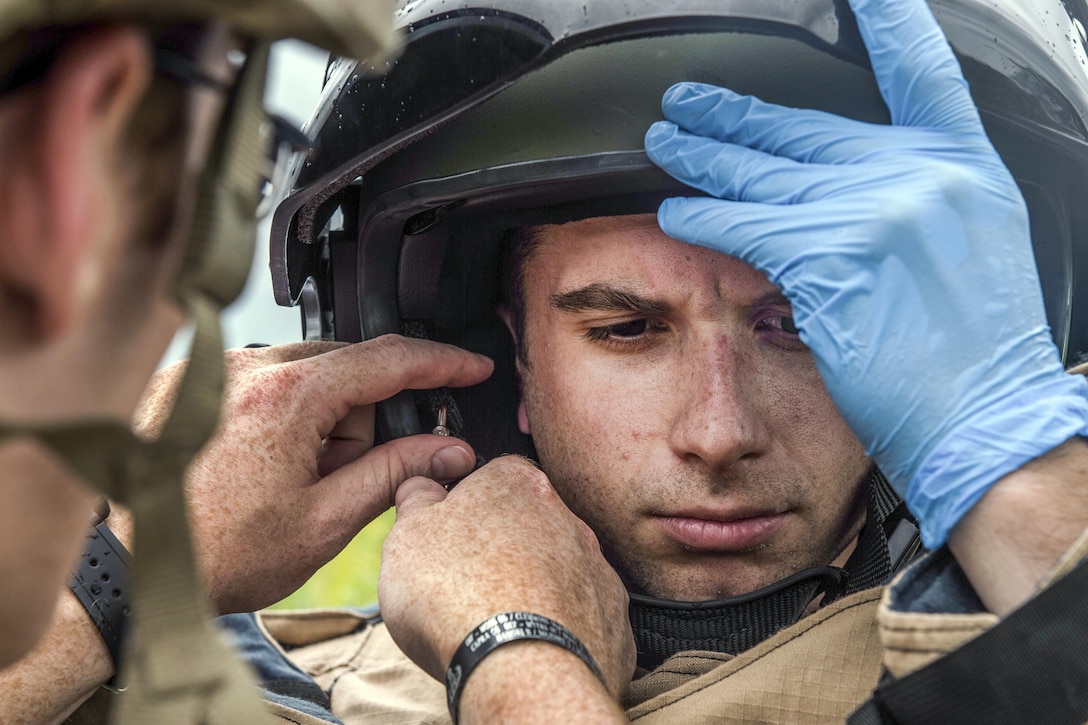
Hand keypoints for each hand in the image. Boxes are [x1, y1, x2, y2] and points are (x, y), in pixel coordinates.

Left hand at [134, 335, 493, 612]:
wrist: (134, 567)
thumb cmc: (219, 552)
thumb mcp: (325, 520)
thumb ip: (394, 472)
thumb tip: (450, 449)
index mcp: (288, 396)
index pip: (388, 359)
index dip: (442, 363)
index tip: (473, 367)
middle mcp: (247, 367)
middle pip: (348, 368)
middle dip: (361, 418)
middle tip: (339, 476)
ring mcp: (215, 368)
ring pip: (307, 372)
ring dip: (320, 417)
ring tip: (290, 477)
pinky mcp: (193, 380)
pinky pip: (265, 377)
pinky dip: (283, 413)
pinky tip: (264, 462)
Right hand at [379, 456, 635, 700]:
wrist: (520, 670)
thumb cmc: (459, 596)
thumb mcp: (408, 535)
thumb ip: (418, 501)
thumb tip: (420, 487)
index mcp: (517, 483)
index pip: (491, 476)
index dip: (465, 506)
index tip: (446, 536)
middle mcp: (567, 517)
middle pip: (529, 526)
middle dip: (503, 551)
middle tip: (468, 587)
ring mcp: (597, 569)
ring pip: (561, 571)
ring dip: (535, 589)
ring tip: (499, 625)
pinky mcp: (613, 619)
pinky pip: (584, 617)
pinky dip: (562, 629)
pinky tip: (533, 649)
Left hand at [643, 0, 1087, 547]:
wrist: (988, 417)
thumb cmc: (975, 348)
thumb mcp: (968, 243)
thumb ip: (912, 196)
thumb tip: (840, 179)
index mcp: (964, 165)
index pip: (922, 74)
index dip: (890, 24)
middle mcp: (922, 174)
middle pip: (809, 131)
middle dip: (739, 117)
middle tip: (690, 102)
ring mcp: (877, 209)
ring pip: (768, 174)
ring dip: (706, 158)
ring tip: (664, 142)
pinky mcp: (832, 254)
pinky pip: (750, 224)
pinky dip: (707, 216)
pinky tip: (677, 209)